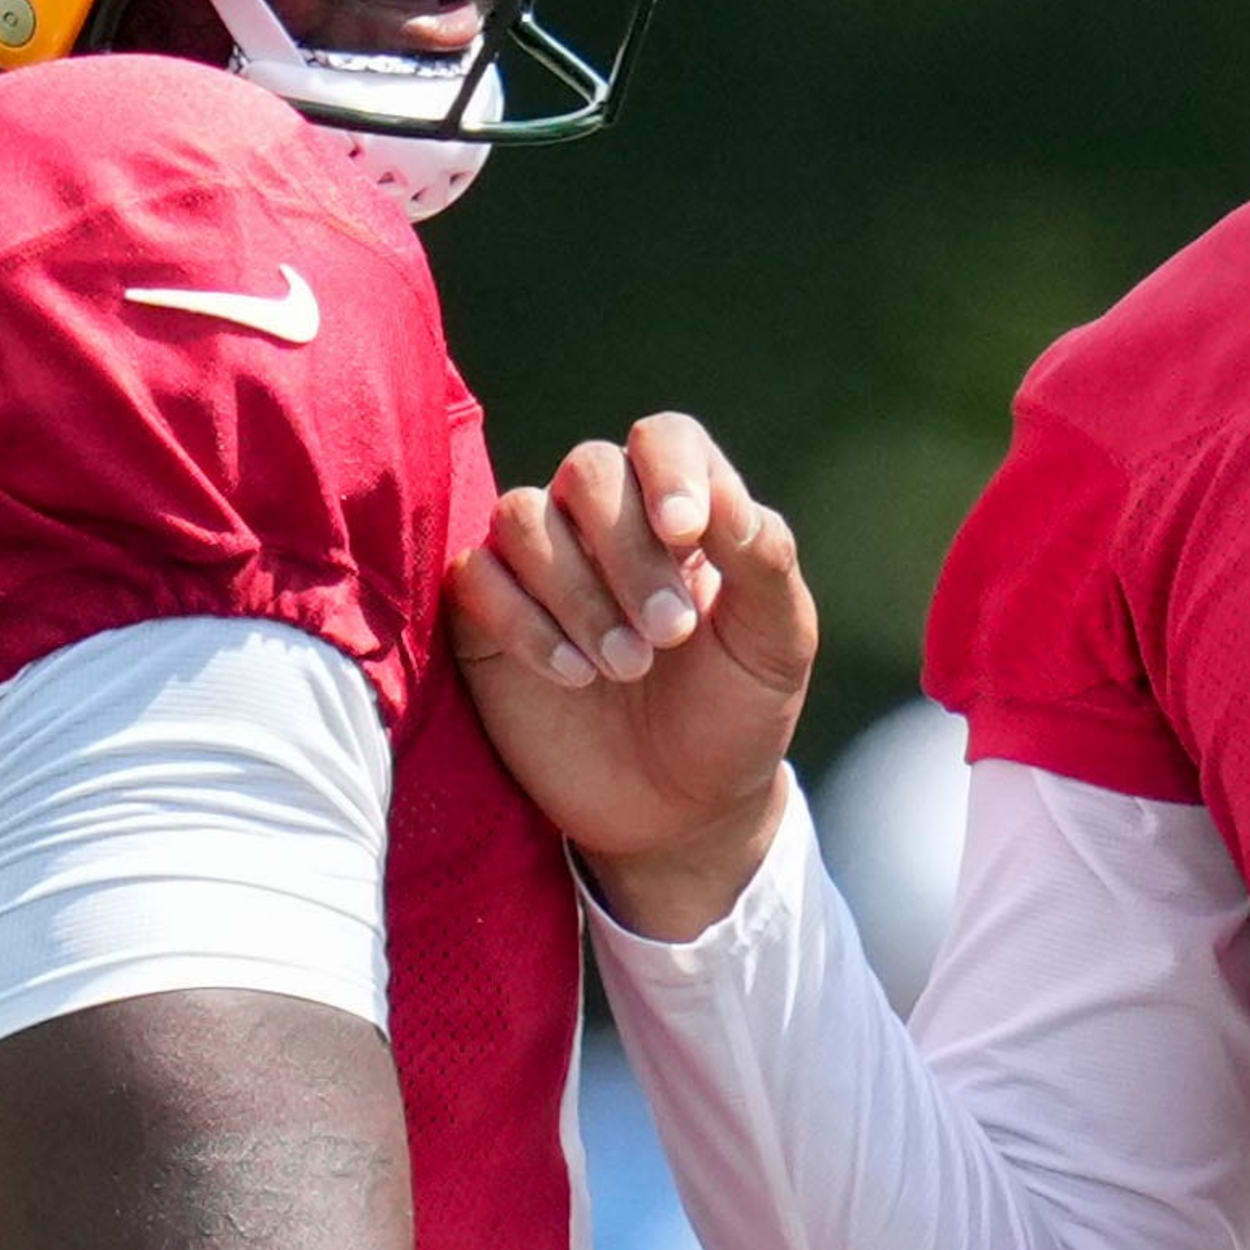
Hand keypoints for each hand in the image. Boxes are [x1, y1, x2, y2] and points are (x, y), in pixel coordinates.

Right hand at [445, 414, 813, 938]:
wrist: (679, 811)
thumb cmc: (734, 712)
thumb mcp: (775, 641)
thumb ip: (763, 559)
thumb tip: (724, 496)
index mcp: (683, 510)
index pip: (664, 438)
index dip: (669, 471)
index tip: (687, 533)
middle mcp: (605, 521)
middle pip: (589, 470)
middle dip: (628, 551)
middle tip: (669, 635)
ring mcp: (540, 565)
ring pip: (523, 515)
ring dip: (576, 591)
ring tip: (624, 666)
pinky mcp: (485, 618)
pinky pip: (474, 575)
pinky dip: (522, 620)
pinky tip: (574, 676)